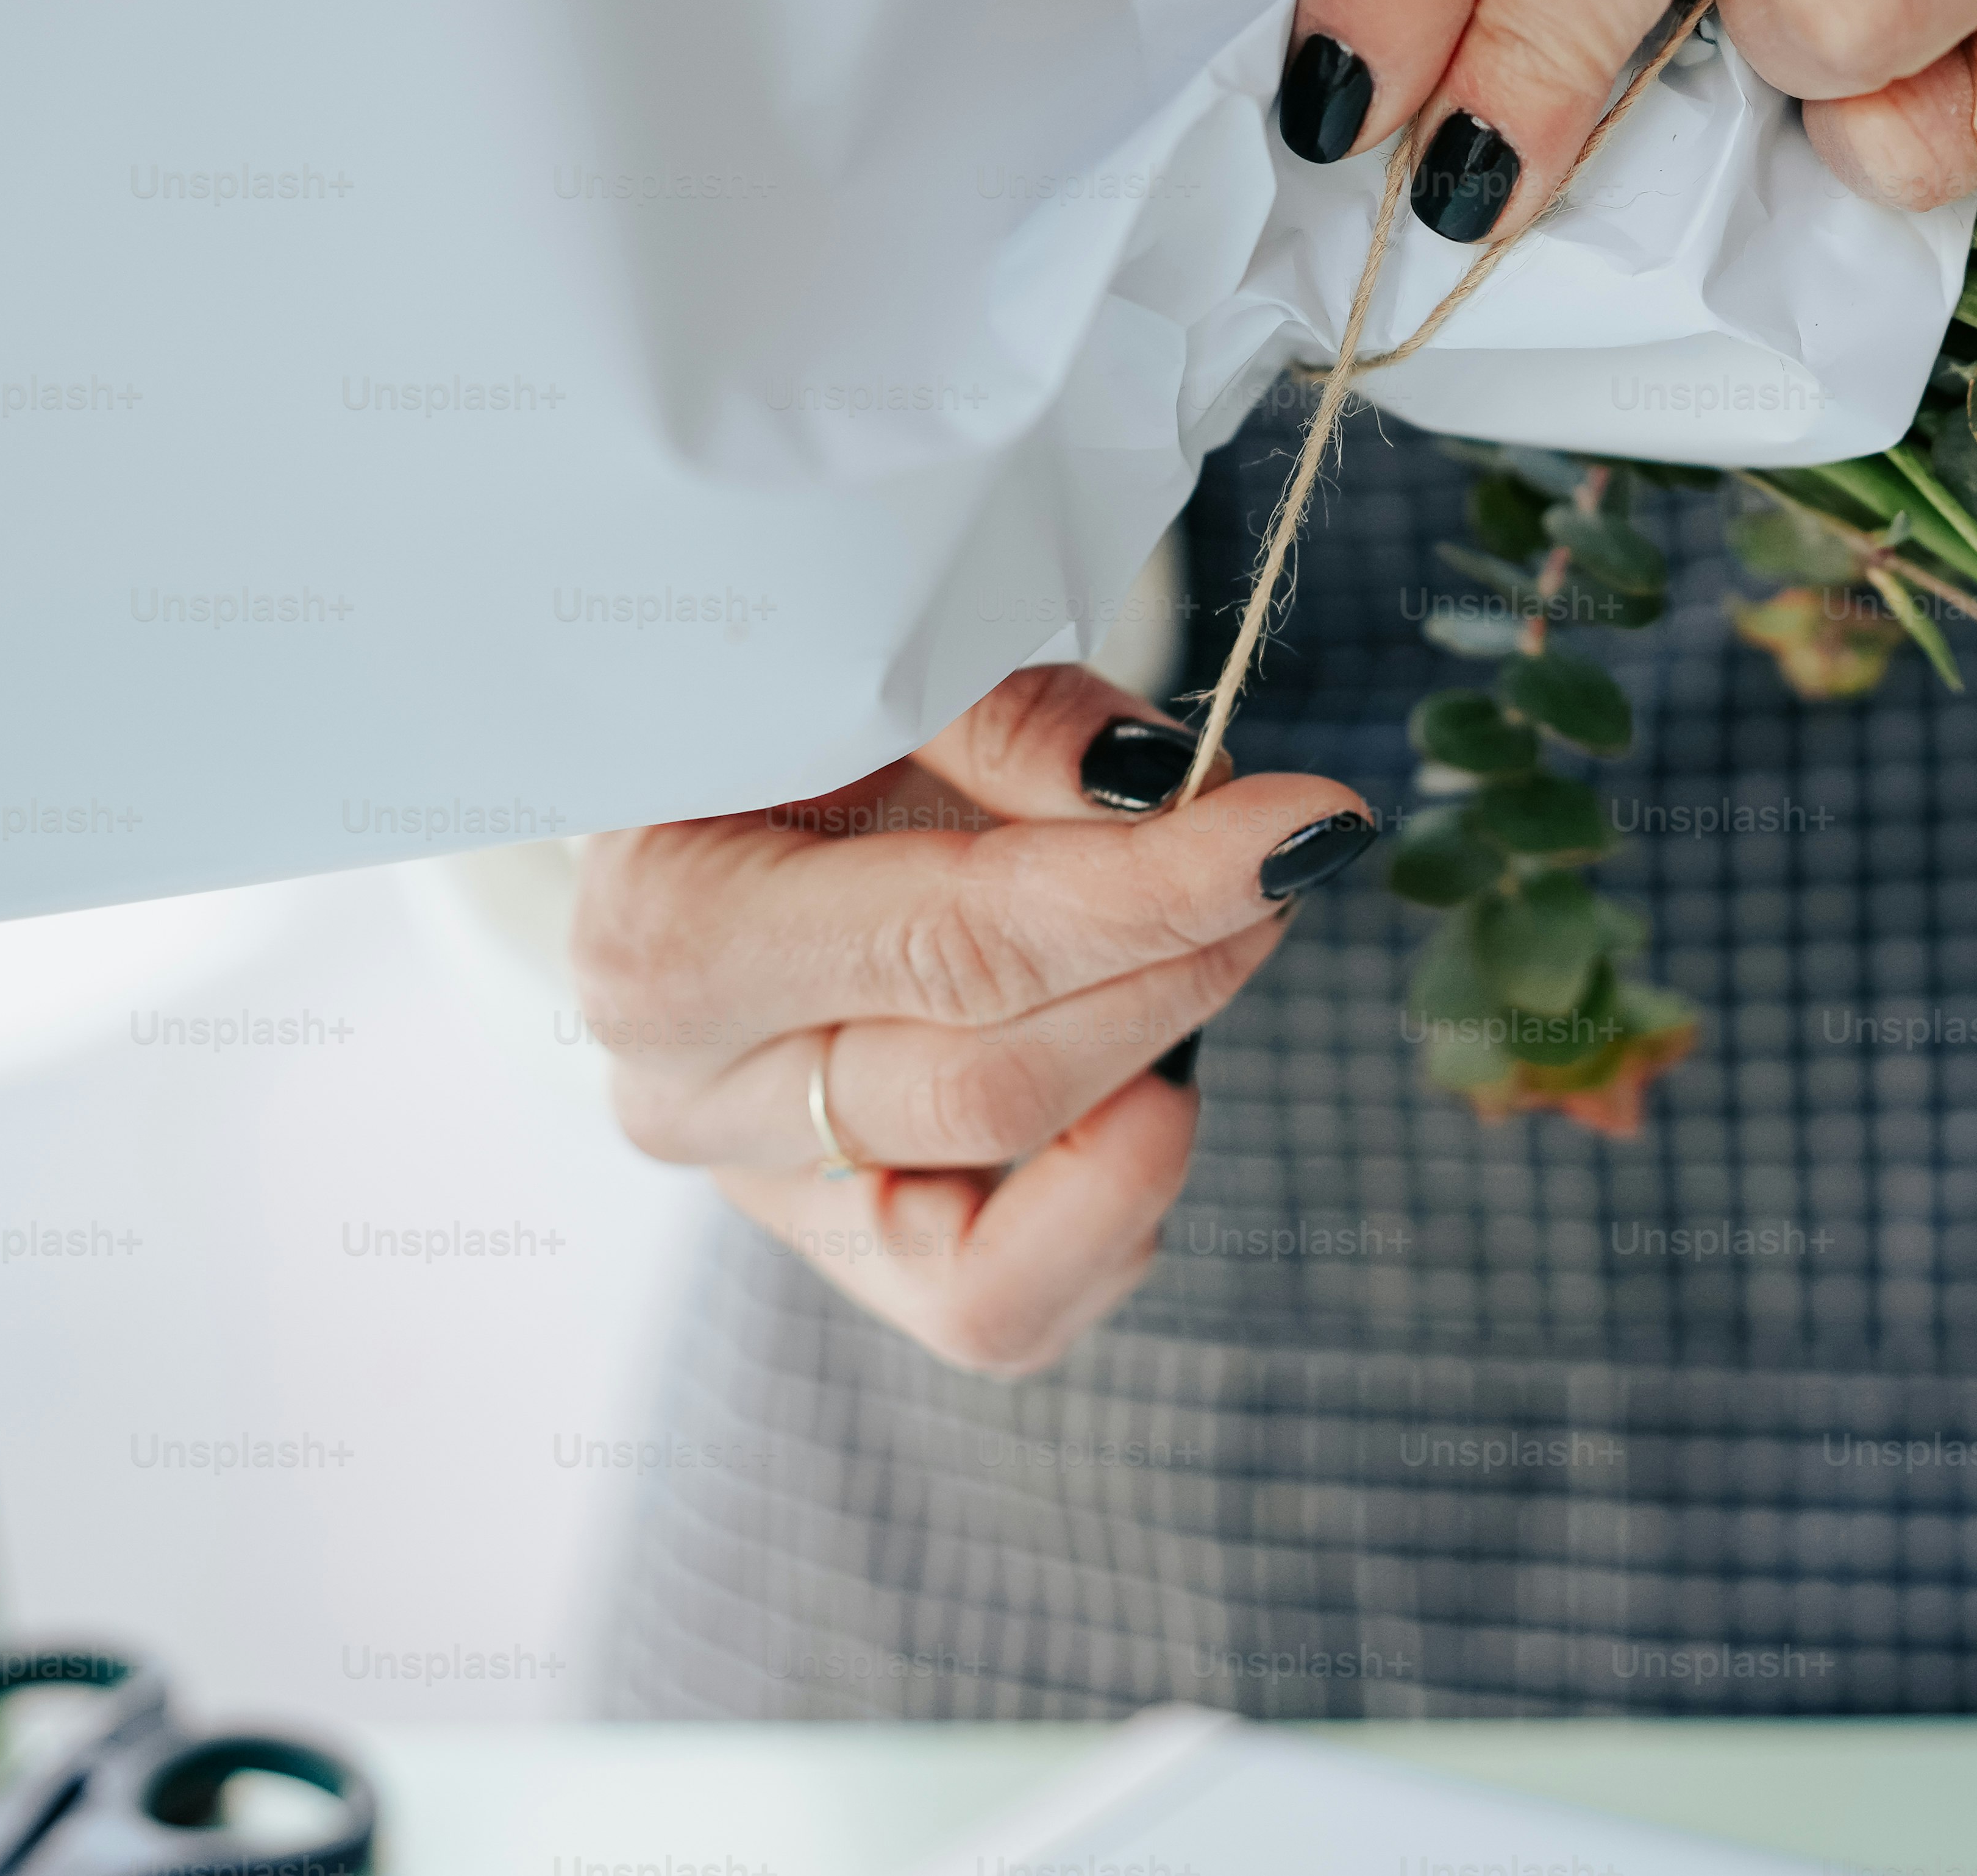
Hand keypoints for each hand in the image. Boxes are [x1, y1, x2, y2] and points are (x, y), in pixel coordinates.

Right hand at [571, 667, 1374, 1375]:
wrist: (707, 802)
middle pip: (998, 1086)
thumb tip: (1164, 787)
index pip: (959, 945)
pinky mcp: (838, 1252)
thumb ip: (1007, 719)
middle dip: (1178, 967)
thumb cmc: (797, 714)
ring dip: (1154, 1078)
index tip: (1308, 825)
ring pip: (1002, 1229)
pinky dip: (1109, 1204)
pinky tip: (1149, 1079)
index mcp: (669, 936)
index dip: (1155, 891)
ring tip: (1213, 939)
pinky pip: (1000, 1304)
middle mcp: (689, 1097)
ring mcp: (761, 1191)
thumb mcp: (883, 672)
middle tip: (1284, 856)